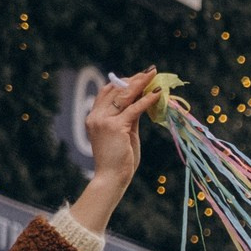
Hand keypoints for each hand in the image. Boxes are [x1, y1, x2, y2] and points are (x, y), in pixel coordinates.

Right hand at [71, 68, 162, 233]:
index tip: (138, 77)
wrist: (110, 178)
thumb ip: (130, 119)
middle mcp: (96, 116)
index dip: (123, 82)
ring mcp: (104, 120)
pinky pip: (134, 109)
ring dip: (140, 84)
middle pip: (115, 90)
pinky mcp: (116, 127)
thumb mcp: (124, 135)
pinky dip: (146, 100)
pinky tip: (157, 94)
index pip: (107, 92)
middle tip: (150, 72)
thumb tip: (141, 104)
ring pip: (124, 96)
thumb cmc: (118, 160)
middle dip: (134, 79)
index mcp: (94, 117)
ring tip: (154, 76)